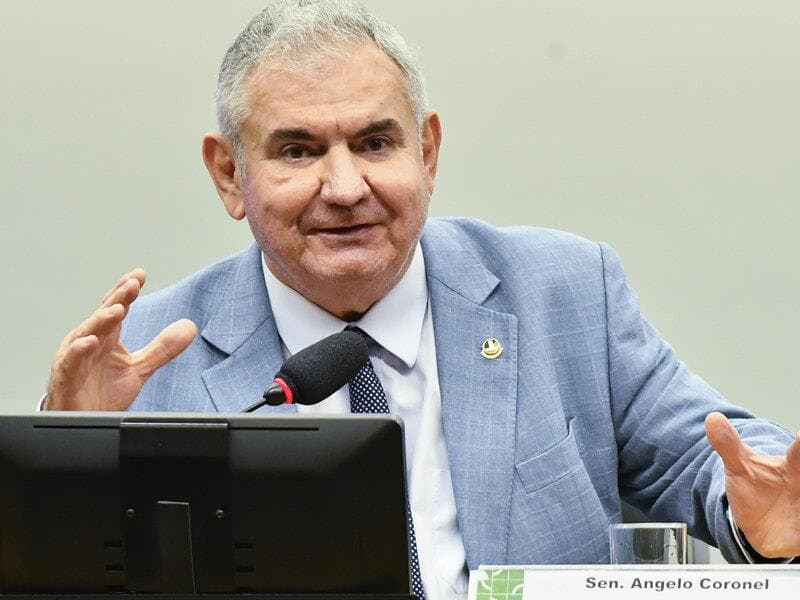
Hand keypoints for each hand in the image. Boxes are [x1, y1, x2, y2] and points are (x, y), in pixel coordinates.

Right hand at [45, 269, 196, 410]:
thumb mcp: (139, 368)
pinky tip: (90, 342)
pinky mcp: (66, 378)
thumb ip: (162, 348)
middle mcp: (89, 343)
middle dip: (117, 299)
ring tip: (118, 309)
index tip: (140, 275)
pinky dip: (79, 351)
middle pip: (103, 315)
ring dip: (101, 320)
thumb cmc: (103, 393)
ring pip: (86, 334)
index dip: (127, 292)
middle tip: (132, 284)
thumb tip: (189, 327)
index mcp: (106, 337)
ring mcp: (75, 359)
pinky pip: (71, 362)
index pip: (116, 307)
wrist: (85, 423)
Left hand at [705, 411, 799, 557]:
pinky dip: (797, 536)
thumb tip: (712, 418)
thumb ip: (728, 444)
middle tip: (795, 486)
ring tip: (793, 509)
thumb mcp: (739, 466)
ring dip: (799, 512)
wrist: (756, 523)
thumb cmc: (754, 489)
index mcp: (794, 466)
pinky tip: (792, 534)